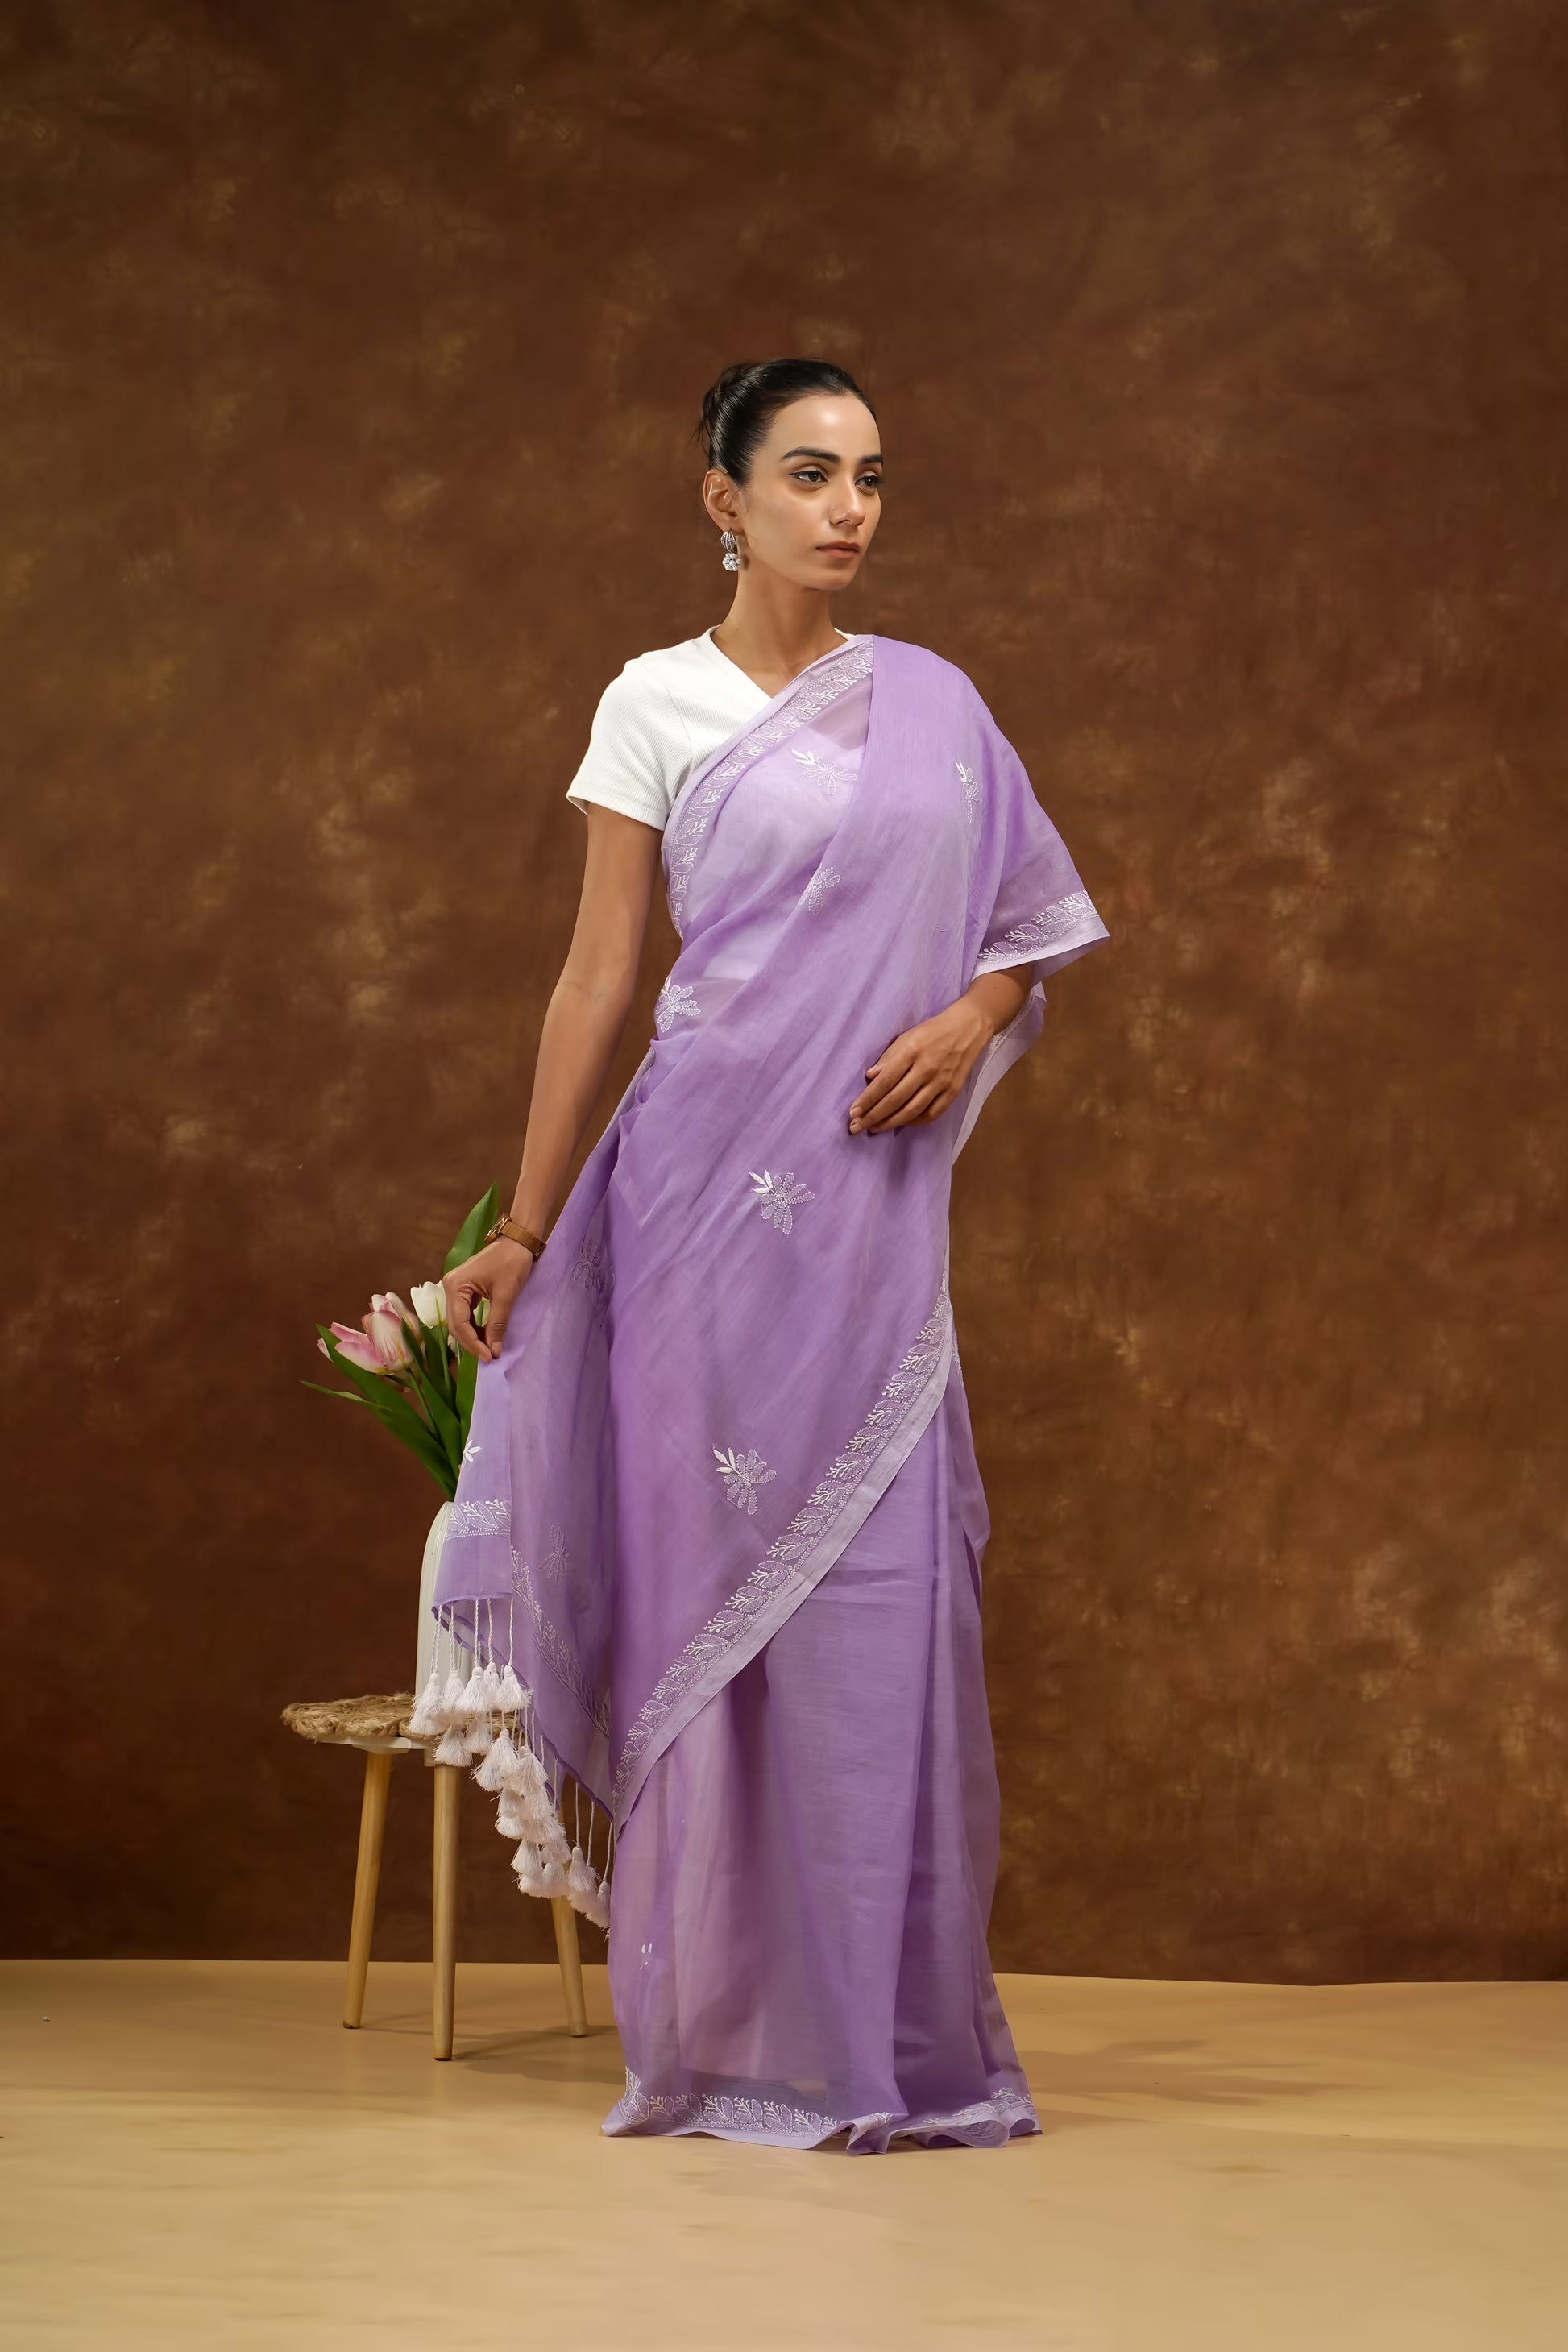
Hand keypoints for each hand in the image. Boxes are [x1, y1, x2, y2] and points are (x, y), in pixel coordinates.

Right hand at [444, 1238, 533, 1363]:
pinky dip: (475, 1326)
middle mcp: (450, 1286)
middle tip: (490, 1357)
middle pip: (456, 1324)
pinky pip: (465, 1313)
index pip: (459, 1323)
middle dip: (472, 1342)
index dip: (473, 1343)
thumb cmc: (512, 1263)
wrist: (518, 1240)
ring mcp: (456, 1288)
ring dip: (473, 1336)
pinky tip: (486, 1335)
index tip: (489, 1357)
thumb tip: (494, 1351)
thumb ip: (497, 1324)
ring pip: (460, 1320)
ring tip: (489, 1348)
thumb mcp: (506, 1295)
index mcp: (455, 1285)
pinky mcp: (465, 1289)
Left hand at [848, 997, 993, 1133]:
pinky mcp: (953, 1092)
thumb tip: (869, 1077)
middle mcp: (926, 1068)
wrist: (968, 1029)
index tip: (853, 1112)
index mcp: (912, 1051)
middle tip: (856, 1127)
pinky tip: (902, 1123)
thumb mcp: (907, 1036)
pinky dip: (915, 1122)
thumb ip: (888, 1057)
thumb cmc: (932, 1032)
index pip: (885, 1081)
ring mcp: (941, 1082)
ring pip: (912, 1110)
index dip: (868, 1099)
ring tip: (874, 1128)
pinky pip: (931, 1114)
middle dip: (873, 1115)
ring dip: (890, 1122)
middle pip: (896, 1099)